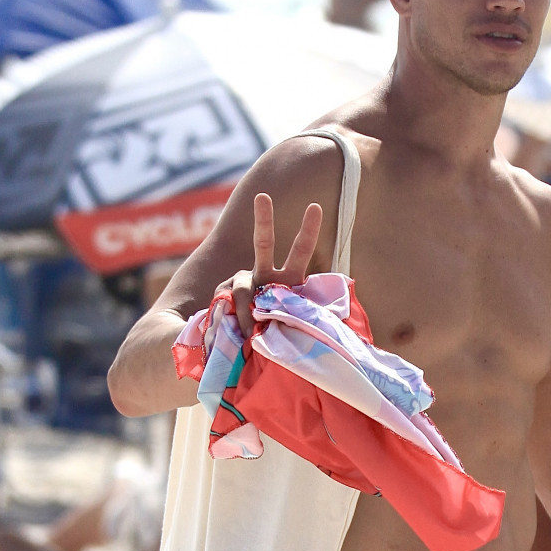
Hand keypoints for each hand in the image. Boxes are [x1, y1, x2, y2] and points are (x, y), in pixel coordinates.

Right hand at [231, 193, 323, 339]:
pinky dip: (238, 319)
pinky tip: (241, 334)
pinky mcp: (223, 298)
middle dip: (263, 220)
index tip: (314, 206)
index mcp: (288, 281)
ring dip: (247, 310)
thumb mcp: (300, 331)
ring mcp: (242, 287)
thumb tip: (327, 320)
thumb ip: (309, 319)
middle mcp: (264, 278)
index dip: (307, 230)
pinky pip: (230, 305)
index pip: (299, 252)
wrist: (243, 353)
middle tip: (262, 196)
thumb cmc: (278, 342)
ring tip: (252, 334)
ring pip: (240, 286)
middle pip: (263, 244)